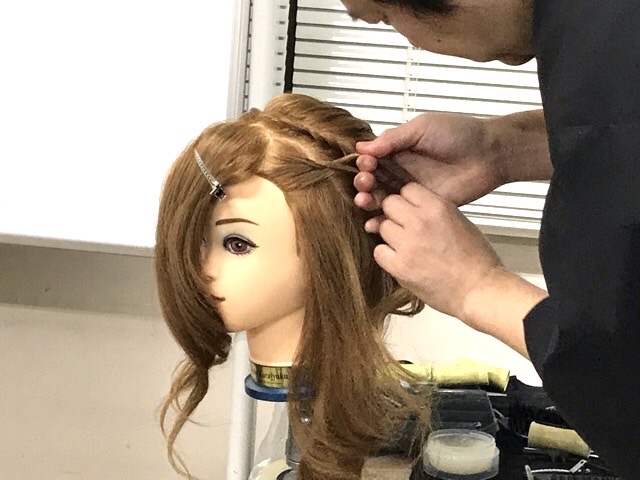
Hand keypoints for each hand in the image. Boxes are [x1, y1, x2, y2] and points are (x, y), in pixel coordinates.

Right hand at [354, 113, 505, 210]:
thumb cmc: (458, 134)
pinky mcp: (422, 207)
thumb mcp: (422, 128)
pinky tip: (372, 223)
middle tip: (366, 183)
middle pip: (372, 180)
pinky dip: (381, 220)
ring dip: (368, 200)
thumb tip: (361, 148)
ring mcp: (411, 190)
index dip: (364, 163)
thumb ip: (394, 138)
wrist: (489, 155)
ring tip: (365, 201)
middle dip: (363, 182)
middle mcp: (401, 170)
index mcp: (399, 149)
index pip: (372, 158)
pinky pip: (398, 216)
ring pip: (381, 198)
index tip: (366, 165)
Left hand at [371, 182, 502, 326]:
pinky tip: (400, 260)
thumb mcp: (460, 221)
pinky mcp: (399, 267)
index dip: (408, 199)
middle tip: (405, 227)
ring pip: (381, 227)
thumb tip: (414, 208)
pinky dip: (386, 255)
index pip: (407, 189)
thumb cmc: (476, 261)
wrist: (480, 291)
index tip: (410, 208)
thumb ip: (434, 211)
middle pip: (389, 204)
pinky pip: (379, 252)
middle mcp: (420, 222)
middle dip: (395, 214)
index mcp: (438, 207)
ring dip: (391, 235)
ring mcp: (407, 245)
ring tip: (406, 246)